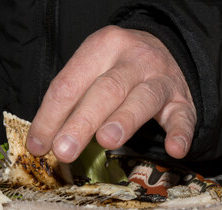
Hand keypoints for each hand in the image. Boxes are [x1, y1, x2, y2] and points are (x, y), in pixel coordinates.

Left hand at [26, 25, 195, 162]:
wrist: (160, 49)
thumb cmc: (117, 66)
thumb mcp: (91, 70)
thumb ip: (70, 100)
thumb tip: (43, 140)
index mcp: (101, 47)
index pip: (69, 84)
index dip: (50, 116)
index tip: (38, 145)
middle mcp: (133, 59)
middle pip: (105, 90)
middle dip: (82, 122)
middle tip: (64, 150)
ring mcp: (160, 78)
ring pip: (142, 99)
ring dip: (124, 121)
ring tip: (106, 141)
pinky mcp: (181, 99)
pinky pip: (183, 116)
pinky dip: (180, 133)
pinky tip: (175, 150)